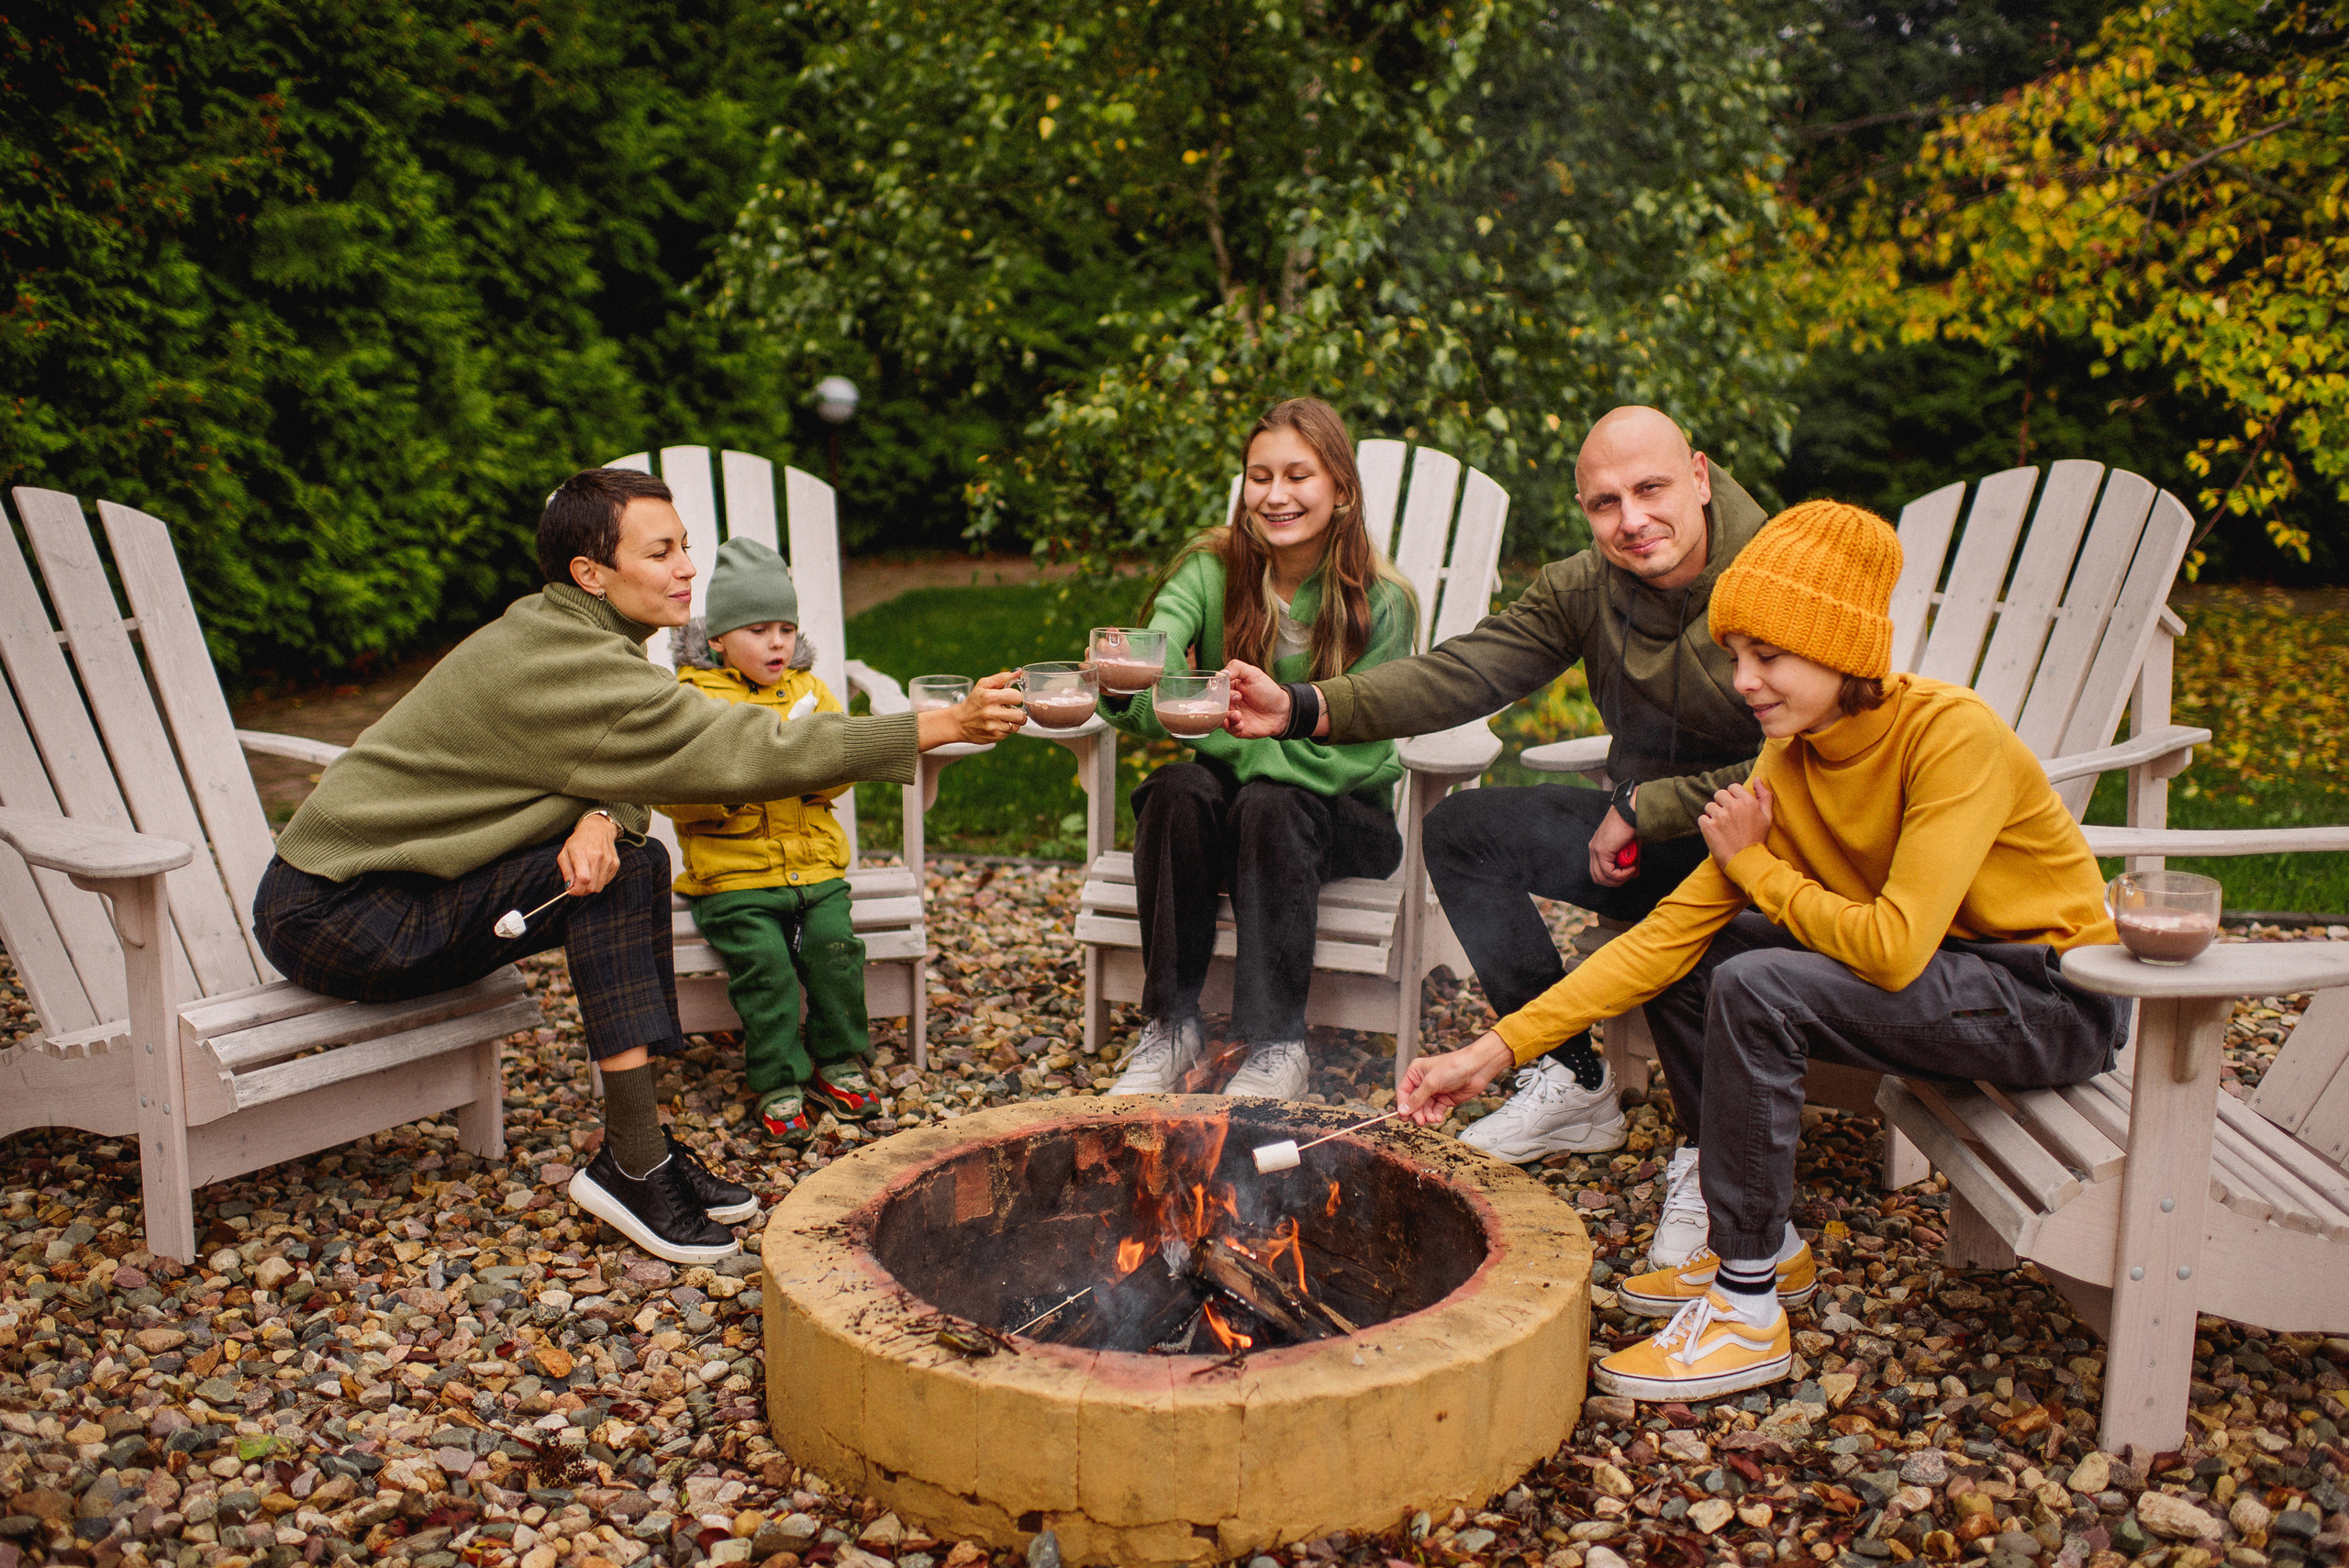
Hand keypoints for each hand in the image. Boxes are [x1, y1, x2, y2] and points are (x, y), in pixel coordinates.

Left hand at [558, 812, 620, 895]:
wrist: (598, 828)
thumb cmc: (578, 841)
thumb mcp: (565, 853)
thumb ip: (566, 872)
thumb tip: (569, 888)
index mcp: (581, 853)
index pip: (583, 879)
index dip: (577, 890)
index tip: (571, 891)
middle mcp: (597, 857)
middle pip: (592, 886)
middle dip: (583, 891)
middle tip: (577, 885)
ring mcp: (608, 860)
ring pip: (599, 886)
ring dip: (591, 886)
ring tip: (586, 877)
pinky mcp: (615, 863)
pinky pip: (606, 881)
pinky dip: (599, 881)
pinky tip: (594, 871)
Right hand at [918, 671, 1026, 748]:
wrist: (958, 723)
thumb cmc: (973, 702)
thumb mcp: (983, 685)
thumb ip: (1002, 677)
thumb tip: (1019, 671)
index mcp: (989, 697)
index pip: (1017, 697)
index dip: (1016, 697)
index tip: (1010, 699)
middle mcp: (991, 712)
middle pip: (1021, 715)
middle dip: (1019, 712)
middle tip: (1011, 710)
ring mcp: (993, 726)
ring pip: (1017, 725)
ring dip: (1014, 721)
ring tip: (1004, 717)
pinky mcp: (994, 737)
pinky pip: (1010, 733)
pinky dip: (1006, 729)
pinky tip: (998, 724)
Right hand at [1220, 661, 1291, 736]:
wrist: (1283, 710)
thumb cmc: (1268, 690)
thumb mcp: (1253, 673)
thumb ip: (1236, 668)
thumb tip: (1219, 674)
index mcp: (1229, 689)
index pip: (1214, 691)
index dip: (1219, 691)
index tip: (1233, 690)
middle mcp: (1228, 703)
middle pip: (1215, 706)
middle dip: (1222, 705)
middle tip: (1237, 699)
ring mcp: (1232, 716)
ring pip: (1219, 719)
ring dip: (1226, 718)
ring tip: (1238, 715)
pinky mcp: (1238, 729)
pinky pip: (1229, 730)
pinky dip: (1233, 727)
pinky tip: (1242, 723)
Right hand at [1397, 1033, 1515, 1124]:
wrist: (1477, 1068)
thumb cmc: (1453, 1067)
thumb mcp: (1431, 1083)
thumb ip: (1417, 1098)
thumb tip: (1403, 1110)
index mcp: (1415, 1072)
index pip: (1403, 1091)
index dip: (1403, 1105)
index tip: (1405, 1118)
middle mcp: (1423, 1082)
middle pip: (1414, 1102)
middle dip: (1417, 1112)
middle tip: (1421, 1121)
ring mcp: (1434, 1091)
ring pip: (1425, 1108)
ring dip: (1427, 1115)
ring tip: (1432, 1119)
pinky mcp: (1444, 1098)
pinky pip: (1435, 1110)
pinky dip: (1435, 1115)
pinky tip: (1438, 1118)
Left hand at [1588, 795, 1638, 886]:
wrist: (1630, 813)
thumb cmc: (1631, 825)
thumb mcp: (1631, 848)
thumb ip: (1630, 863)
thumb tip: (1633, 875)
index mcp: (1598, 847)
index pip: (1598, 871)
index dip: (1612, 877)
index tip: (1626, 873)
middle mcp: (1594, 849)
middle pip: (1597, 877)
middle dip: (1614, 881)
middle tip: (1628, 875)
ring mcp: (1596, 850)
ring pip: (1602, 877)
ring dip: (1619, 878)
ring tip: (1630, 870)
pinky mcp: (1602, 851)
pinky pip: (1609, 872)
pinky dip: (1621, 874)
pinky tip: (1630, 867)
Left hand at [1698, 780, 1774, 868]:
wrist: (1746, 861)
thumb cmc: (1757, 839)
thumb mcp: (1767, 817)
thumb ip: (1764, 796)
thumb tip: (1756, 779)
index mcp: (1748, 802)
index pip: (1732, 787)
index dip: (1733, 797)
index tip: (1735, 809)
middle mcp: (1733, 806)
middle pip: (1719, 794)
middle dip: (1722, 804)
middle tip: (1728, 819)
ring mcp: (1720, 816)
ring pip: (1709, 806)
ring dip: (1713, 815)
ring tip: (1722, 828)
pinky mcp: (1708, 826)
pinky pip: (1702, 818)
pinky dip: (1706, 825)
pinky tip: (1716, 834)